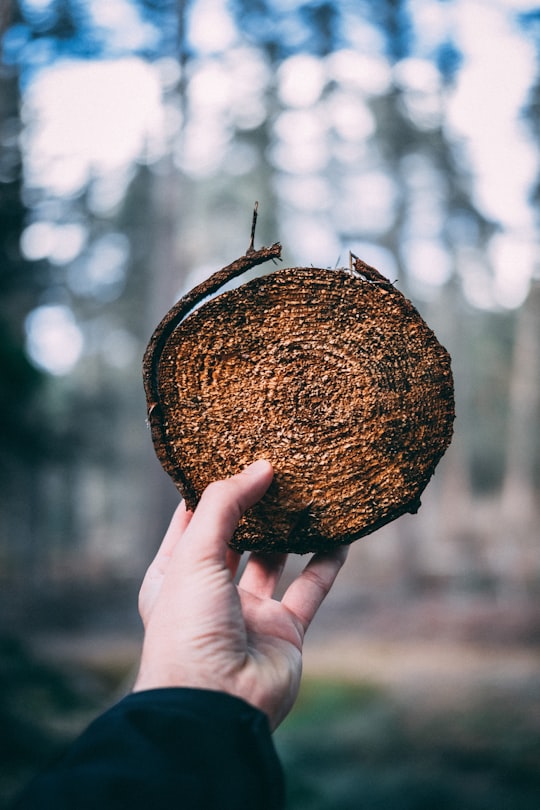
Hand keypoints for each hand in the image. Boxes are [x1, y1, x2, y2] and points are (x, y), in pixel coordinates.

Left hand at [133, 460, 347, 729]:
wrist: (216, 706)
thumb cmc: (188, 629)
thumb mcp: (194, 554)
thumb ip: (226, 505)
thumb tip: (259, 467)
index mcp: (174, 575)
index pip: (191, 521)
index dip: (210, 490)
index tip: (232, 455)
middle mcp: (210, 592)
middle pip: (236, 537)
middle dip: (255, 506)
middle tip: (277, 468)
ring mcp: (249, 613)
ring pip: (275, 560)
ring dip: (292, 530)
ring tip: (309, 492)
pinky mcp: (284, 631)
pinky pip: (310, 588)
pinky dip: (327, 562)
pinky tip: (341, 534)